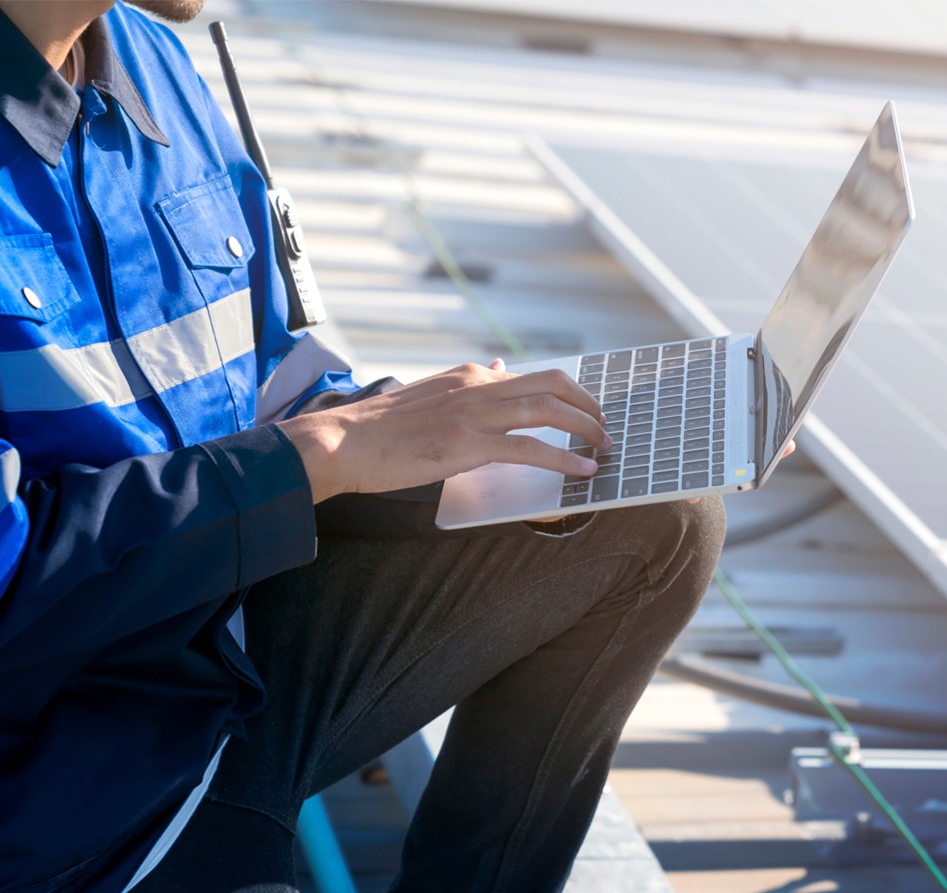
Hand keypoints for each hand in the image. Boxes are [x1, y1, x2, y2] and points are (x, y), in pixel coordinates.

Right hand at [278, 360, 609, 502]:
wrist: (340, 441)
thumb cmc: (381, 429)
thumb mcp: (430, 395)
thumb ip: (467, 385)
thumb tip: (497, 367)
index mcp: (469, 376)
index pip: (536, 375)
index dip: (571, 393)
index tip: (589, 409)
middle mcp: (476, 385)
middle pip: (554, 384)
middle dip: (589, 406)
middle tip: (606, 429)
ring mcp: (472, 413)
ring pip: (548, 411)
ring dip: (585, 430)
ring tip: (604, 448)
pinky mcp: (466, 443)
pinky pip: (529, 448)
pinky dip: (563, 460)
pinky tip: (583, 472)